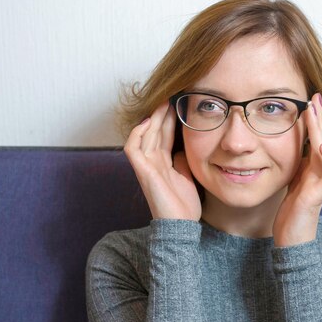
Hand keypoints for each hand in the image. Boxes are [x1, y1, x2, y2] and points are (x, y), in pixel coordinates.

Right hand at [123, 103, 201, 220]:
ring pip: (144, 135)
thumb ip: (183, 159)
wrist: (181, 226)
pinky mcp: (142, 172)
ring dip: (153, 118)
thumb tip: (184, 146)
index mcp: (162, 163)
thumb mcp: (188, 175)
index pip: (164, 134)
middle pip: (154, 131)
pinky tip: (148, 122)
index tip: (179, 103)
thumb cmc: (184, 205)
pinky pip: (133, 148)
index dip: (169, 119)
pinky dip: (138, 134)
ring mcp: (145, 166)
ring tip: (164, 103)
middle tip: (172, 95)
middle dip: (162, 113)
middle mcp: (151, 162)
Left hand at [272, 93, 321, 246]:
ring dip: (321, 132)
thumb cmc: (292, 211)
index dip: (313, 120)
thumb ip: (294, 163)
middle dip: (319, 118)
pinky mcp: (319, 196)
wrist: (292, 237)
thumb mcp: (291, 180)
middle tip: (315, 97)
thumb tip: (287, 144)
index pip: (315, 138)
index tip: (309, 100)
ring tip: (315, 113)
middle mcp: (320, 172)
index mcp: (312, 167)